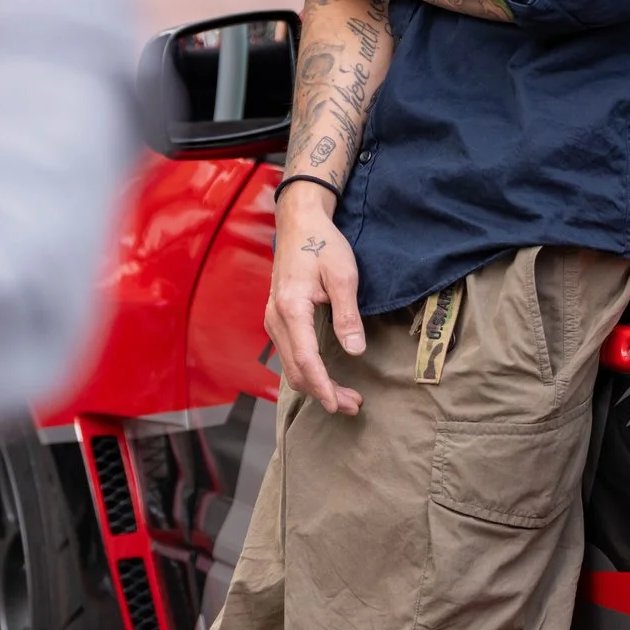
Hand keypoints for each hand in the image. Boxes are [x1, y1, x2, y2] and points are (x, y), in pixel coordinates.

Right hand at [266, 185, 365, 414]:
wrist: (300, 224)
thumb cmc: (323, 245)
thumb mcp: (344, 276)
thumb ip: (348, 316)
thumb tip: (355, 351)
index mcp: (291, 309)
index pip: (305, 360)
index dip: (323, 386)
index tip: (338, 405)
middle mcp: (276, 319)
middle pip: (296, 370)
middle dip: (323, 393)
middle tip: (353, 405)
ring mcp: (273, 321)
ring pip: (290, 366)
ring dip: (315, 384)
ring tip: (345, 397)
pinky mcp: (278, 319)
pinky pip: (289, 355)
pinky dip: (307, 371)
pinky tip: (326, 377)